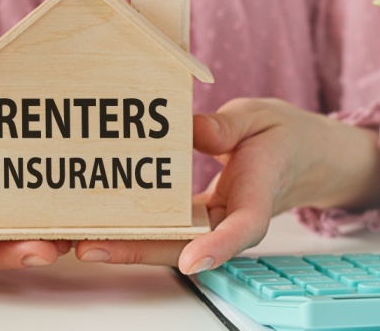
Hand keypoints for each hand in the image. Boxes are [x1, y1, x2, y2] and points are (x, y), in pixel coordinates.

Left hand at [75, 98, 379, 272]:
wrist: (300, 156)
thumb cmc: (281, 135)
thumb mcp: (260, 116)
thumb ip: (228, 125)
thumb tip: (190, 128)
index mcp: (257, 197)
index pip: (242, 229)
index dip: (218, 247)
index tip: (193, 262)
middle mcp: (230, 220)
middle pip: (186, 246)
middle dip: (138, 252)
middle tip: (91, 247)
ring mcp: (211, 223)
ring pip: (168, 243)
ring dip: (125, 245)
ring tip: (78, 241)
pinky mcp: (195, 218)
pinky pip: (163, 228)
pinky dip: (131, 228)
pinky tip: (95, 223)